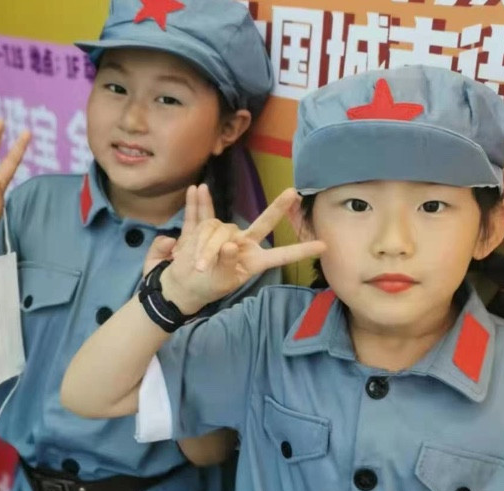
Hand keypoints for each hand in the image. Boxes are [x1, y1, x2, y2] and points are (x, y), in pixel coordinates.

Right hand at [159, 184, 325, 313]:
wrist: (180, 286)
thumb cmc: (204, 288)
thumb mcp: (218, 281)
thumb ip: (226, 263)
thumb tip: (231, 244)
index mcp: (252, 261)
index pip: (280, 254)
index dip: (300, 250)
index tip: (323, 245)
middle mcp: (241, 244)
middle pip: (262, 224)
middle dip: (277, 209)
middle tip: (293, 193)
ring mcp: (223, 235)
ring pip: (218, 228)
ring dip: (204, 246)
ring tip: (196, 265)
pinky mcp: (202, 230)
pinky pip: (201, 213)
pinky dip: (197, 203)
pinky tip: (197, 189)